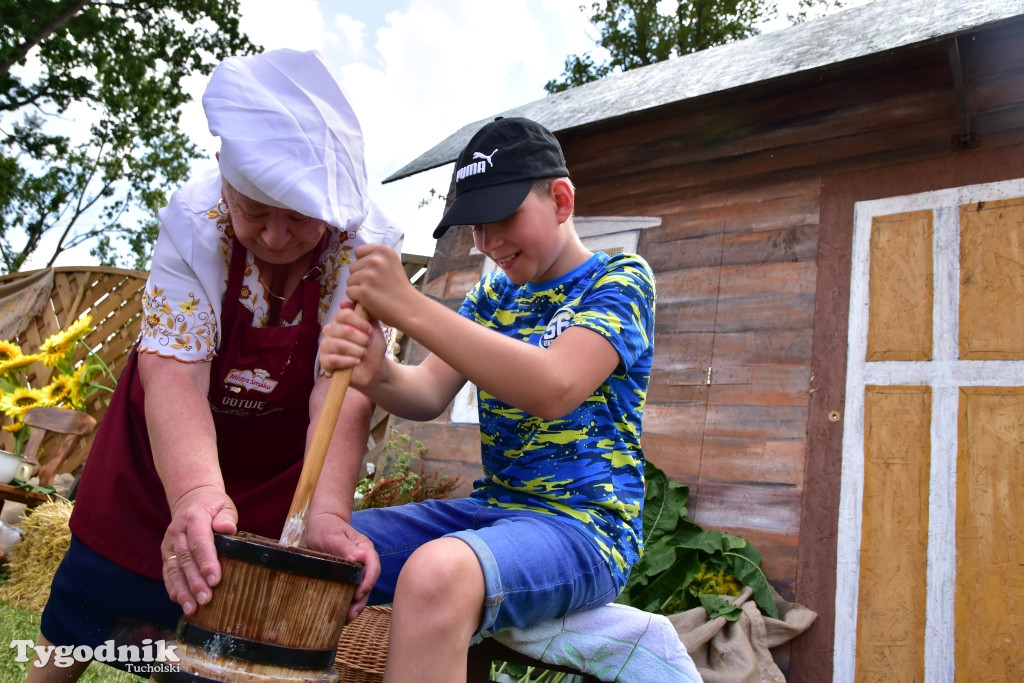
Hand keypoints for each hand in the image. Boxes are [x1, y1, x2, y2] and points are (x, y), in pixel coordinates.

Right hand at [160, 485, 237, 614]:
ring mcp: (169, 544)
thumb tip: (227, 529)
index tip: (215, 580)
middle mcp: (177, 532)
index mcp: (194, 518)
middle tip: (206, 600)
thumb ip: (226, 517)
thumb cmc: (212, 506)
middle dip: (195, 582)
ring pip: (174, 570)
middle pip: (186, 560)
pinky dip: (173, 589)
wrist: (190, 499)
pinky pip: (168, 573)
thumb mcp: (224, 505)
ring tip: (192, 608)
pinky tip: (180, 602)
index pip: (199, 542)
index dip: (207, 562)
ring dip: (182, 591)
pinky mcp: (166, 554)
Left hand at [305, 511, 381, 621]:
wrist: (320, 524)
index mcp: (364, 549)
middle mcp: (364, 560)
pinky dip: (348, 602)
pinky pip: (352, 590)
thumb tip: (359, 558)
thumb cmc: (326, 527)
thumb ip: (346, 547)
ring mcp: (357, 569)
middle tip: (351, 614)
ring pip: (361, 589)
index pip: (373, 566)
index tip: (358, 594)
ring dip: (356, 604)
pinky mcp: (348, 576)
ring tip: (346, 618)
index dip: (368, 581)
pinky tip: (341, 613)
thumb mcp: (333, 536)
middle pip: (369, 582)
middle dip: (362, 599)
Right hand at [320, 302, 386, 388]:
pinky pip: (333, 359)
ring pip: (339, 345)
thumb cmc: (373, 345)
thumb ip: (364, 313)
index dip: (359, 323)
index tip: (370, 331)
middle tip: (368, 345)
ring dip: (357, 351)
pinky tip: (356, 362)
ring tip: (363, 354)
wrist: (375, 367)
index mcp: (340, 320)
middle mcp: (330, 330)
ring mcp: (325, 345)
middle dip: (360, 339)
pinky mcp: (324, 361)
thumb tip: (344, 302)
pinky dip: (348, 361)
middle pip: (343, 330)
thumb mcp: (374, 327)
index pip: (344, 314)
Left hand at [345, 243, 418, 327]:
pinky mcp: (363, 291)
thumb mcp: (392, 264)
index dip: (363, 263)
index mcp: (383, 251)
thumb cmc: (399, 288)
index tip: (374, 273)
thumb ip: (377, 259)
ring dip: (358, 288)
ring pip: (349, 280)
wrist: (409, 308)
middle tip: (376, 286)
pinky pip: (350, 292)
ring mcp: (369, 275)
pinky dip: (357, 299)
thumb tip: (358, 259)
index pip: (359, 252)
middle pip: (353, 267)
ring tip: (374, 293)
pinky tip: (370, 300)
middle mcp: (375, 260)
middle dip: (360, 277)